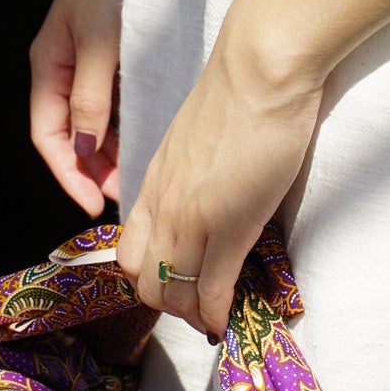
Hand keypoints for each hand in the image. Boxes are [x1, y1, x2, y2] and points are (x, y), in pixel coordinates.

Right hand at [30, 0, 129, 215]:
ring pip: (92, 123)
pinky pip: (113, 103)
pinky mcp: (111, 58)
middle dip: (93, 170)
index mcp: (48, 67)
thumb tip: (84, 149)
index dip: (67, 174)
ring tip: (138, 172)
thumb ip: (92, 95)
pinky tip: (148, 136)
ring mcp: (86, 64)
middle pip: (70, 136)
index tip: (93, 204)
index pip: (48, 136)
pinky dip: (126, 126)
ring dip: (111, 151)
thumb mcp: (101, 41)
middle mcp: (62, 70)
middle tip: (126, 194)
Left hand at [117, 17, 323, 339]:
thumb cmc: (238, 93)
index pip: (130, 252)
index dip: (152, 278)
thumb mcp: (197, 140)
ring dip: (194, 315)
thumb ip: (193, 173)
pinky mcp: (229, 224)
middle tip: (202, 306)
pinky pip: (212, 289)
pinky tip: (228, 322)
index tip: (181, 285)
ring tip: (218, 315)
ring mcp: (192, 217)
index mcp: (154, 183)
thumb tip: (210, 196)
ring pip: (174, 293)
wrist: (259, 68)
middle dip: (171, 305)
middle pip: (145, 282)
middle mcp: (163, 205)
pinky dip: (217, 315)